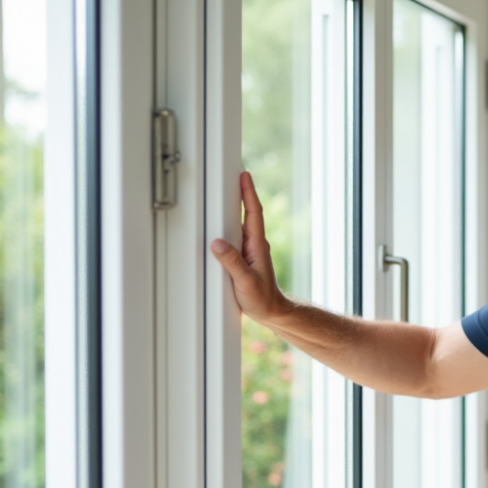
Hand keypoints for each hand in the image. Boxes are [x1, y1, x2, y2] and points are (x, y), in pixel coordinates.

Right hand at [210, 171, 290, 322]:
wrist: (271, 312)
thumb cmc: (262, 299)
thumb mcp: (245, 282)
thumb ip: (232, 263)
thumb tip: (217, 243)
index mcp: (257, 245)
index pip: (253, 213)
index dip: (249, 193)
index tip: (244, 175)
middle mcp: (254, 244)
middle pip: (246, 213)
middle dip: (241, 193)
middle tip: (233, 174)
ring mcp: (249, 251)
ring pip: (240, 224)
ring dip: (235, 207)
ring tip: (224, 191)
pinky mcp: (243, 258)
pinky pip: (235, 236)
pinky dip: (229, 225)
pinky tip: (220, 224)